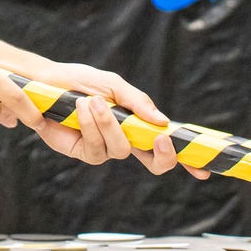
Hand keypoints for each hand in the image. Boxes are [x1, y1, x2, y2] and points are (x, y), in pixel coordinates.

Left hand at [18, 66, 209, 178]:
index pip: (166, 146)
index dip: (186, 160)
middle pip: (154, 163)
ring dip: (109, 125)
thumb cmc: (80, 81)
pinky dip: (90, 126)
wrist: (47, 81)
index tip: (204, 170)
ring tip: (94, 102)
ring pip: (121, 150)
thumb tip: (164, 122)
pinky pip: (95, 148)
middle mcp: (124, 141)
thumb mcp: (114, 85)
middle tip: (160, 139)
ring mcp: (103, 150)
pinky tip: (82, 109)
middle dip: (161, 155)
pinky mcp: (81, 152)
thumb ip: (139, 102)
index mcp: (137, 126)